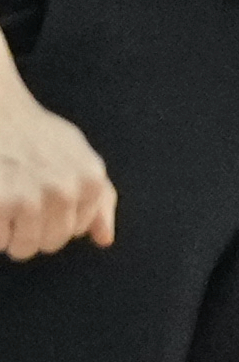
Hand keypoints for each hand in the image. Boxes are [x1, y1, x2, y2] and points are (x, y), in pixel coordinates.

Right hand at [0, 73, 112, 260]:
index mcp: (90, 182)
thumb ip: (100, 198)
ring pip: (24, 249)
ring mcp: (30, 199)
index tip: (41, 190)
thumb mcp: (80, 157)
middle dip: (34, 228)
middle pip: (51, 243)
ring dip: (11, 233)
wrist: (0, 113)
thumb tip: (105, 239)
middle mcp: (65, 191)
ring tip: (8, 199)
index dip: (54, 216)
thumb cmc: (38, 138)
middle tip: (21, 197)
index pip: (75, 230)